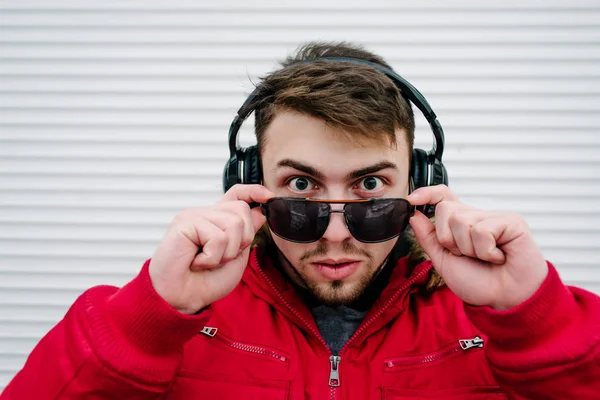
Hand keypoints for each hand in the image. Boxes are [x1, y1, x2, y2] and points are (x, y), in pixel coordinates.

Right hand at [148, 184, 273, 313]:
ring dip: (227, 252)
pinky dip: (212, 257)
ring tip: (208, 261)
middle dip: (242, 239)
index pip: (236, 194)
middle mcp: (205, 214)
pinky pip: (217, 237)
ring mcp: (194, 216)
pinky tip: (197, 262)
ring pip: (233, 224)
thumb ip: (246, 234)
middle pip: (241, 209)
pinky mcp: (184, 223)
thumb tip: (259, 211)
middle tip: (222, 257)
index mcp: (217, 221)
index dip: (254, 191)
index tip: (268, 196)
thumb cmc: (204, 282)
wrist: (182, 299)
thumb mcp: (236, 257)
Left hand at [407, 185, 548, 309]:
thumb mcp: (444, 261)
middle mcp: (476, 216)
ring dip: (468, 249)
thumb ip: (429, 238)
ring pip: (461, 221)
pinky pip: (482, 231)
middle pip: (445, 209)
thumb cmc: (479, 282)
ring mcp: (493, 217)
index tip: (411, 200)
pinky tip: (499, 257)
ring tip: (485, 258)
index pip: (442, 196)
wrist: (505, 300)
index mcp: (459, 224)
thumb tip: (414, 216)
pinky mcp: (511, 221)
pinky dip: (486, 251)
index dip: (427, 193)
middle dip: (448, 239)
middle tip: (467, 255)